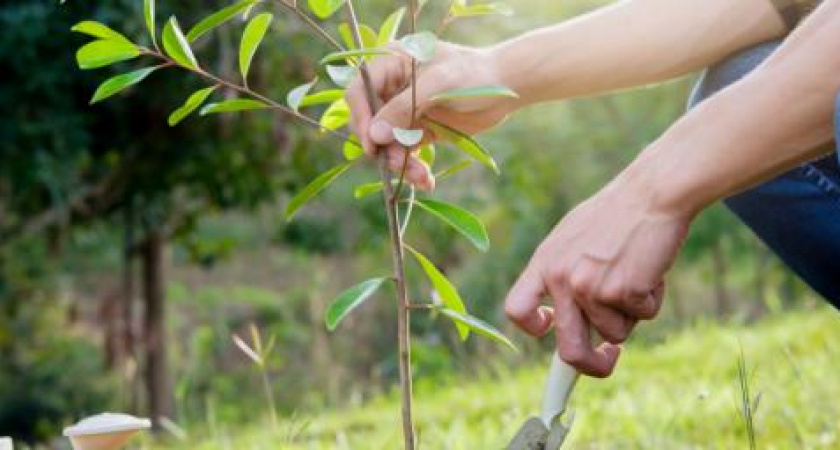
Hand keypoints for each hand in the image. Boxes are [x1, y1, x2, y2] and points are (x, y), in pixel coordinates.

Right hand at [345, 41, 519, 189]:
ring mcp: (404, 111)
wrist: (507, 88)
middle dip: (384, 147)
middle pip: (370, 123)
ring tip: (422, 177)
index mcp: (391, 64)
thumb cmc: (474, 75)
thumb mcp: (438, 85)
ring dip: (400, 163)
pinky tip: (426, 181)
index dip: (362, 118)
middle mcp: (392, 88)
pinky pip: (406, 153)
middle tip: (400, 165)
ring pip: (387, 144)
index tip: (372, 143)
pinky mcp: (418, 131)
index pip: (359, 92)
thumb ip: (404, 108)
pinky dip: (413, 169)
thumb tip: (374, 135)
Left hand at [504, 173, 689, 376]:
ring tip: (637, 273)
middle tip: (608, 360)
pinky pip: (644, 316)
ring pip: (616, 332)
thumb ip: (564, 273)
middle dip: (591, 366)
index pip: (517, 309)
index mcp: (544, 263)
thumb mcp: (572, 238)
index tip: (552, 329)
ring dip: (632, 313)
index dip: (533, 327)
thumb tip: (563, 319)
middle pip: (568, 349)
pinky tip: (651, 268)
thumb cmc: (617, 214)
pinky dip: (653, 299)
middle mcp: (562, 279)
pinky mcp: (624, 291)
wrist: (652, 193)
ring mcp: (592, 287)